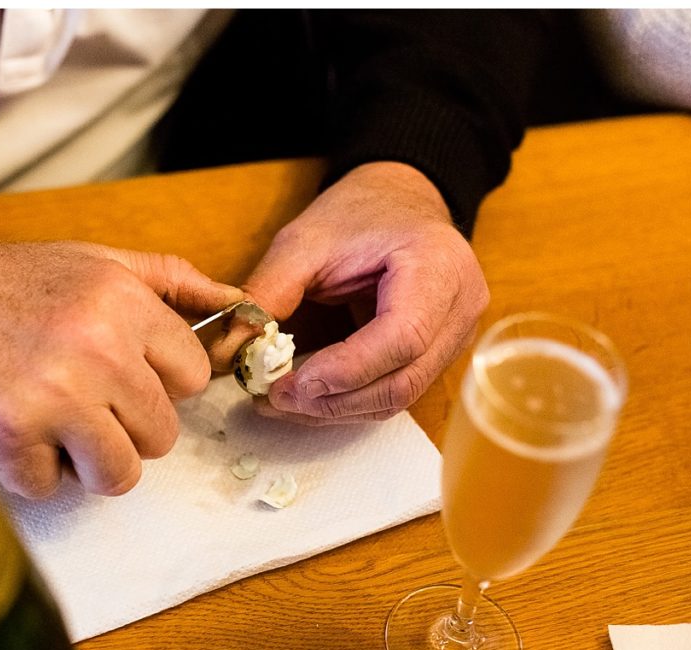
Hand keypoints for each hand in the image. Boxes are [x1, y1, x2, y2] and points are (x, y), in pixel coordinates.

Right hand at [0, 240, 243, 497]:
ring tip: (58, 421)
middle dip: (129, 425)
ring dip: (90, 459)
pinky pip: (50, 486)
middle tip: (86, 397)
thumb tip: (242, 306)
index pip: (192, 377)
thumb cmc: (20, 283)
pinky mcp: (11, 433)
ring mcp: (54, 396)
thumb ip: (174, 282)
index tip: (127, 369)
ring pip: (120, 473)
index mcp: (123, 303)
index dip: (160, 380)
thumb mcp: (101, 262)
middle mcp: (96, 349)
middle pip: (162, 434)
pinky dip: (34, 469)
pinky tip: (19, 430)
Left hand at [213, 161, 488, 424]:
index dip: (345, 370)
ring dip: (335, 410)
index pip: (402, 338)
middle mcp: (460, 309)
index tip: (288, 383)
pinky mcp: (438, 356)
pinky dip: (348, 402)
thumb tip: (229, 350)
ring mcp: (456, 338)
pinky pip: (395, 393)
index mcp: (438, 267)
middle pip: (402, 381)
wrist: (399, 199)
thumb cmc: (358, 212)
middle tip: (272, 398)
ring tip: (280, 400)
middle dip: (332, 401)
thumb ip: (268, 293)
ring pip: (398, 398)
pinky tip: (307, 396)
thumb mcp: (304, 240)